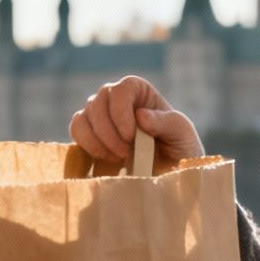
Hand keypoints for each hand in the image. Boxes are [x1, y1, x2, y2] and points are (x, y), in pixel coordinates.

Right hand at [69, 75, 203, 165]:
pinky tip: (107, 159)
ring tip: (119, 157)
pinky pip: (77, 133)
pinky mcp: (90, 137)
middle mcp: (116, 100)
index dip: (121, 110)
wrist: (169, 173)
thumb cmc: (179, 148)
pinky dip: (88, 147)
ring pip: (83, 118)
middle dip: (109, 132)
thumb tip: (140, 114)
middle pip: (98, 102)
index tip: (131, 136)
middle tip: (126, 153)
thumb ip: (166, 122)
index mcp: (140, 92)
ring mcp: (100, 117)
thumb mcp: (182, 133)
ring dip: (97, 141)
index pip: (123, 87)